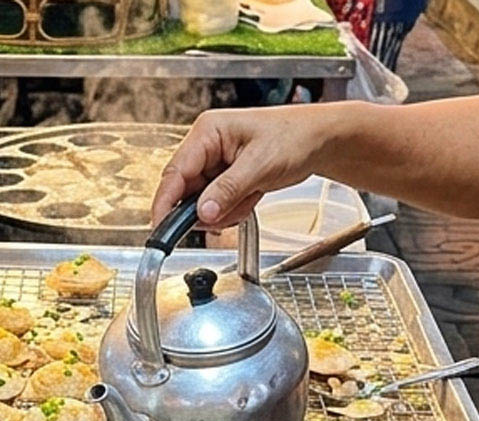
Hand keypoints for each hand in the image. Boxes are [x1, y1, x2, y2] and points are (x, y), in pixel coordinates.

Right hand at [151, 106, 336, 229]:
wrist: (317, 141)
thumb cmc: (294, 137)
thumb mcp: (260, 165)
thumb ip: (228, 190)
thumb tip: (203, 213)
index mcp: (207, 132)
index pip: (175, 172)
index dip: (165, 203)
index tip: (160, 229)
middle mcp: (206, 148)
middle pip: (186, 193)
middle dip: (210, 208)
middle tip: (235, 207)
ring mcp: (214, 165)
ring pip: (203, 205)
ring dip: (227, 210)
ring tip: (251, 194)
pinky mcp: (225, 179)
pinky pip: (218, 207)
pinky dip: (235, 210)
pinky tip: (252, 195)